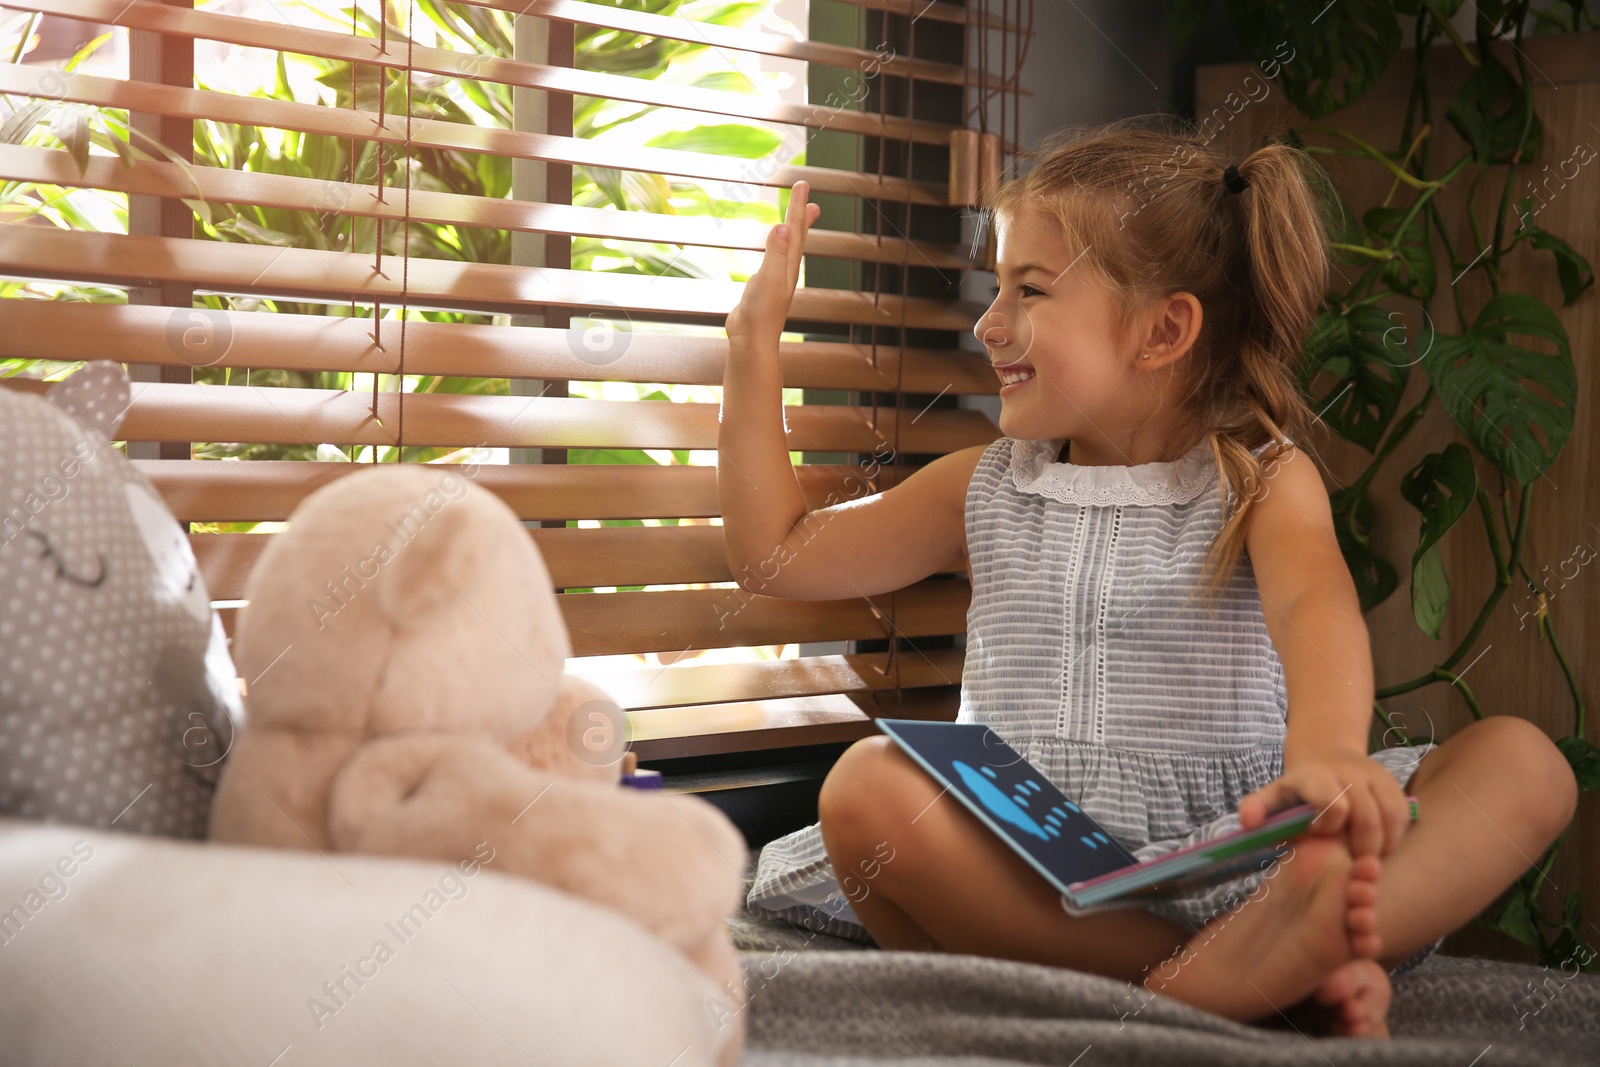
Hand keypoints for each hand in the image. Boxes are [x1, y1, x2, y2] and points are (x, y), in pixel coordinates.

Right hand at [725, 180, 820, 352]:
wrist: (751, 341)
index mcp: (788, 265)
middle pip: (796, 236)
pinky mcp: (762, 286)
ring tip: (796, 217)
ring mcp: (774, 278)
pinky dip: (775, 247)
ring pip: (786, 248)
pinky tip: (773, 249)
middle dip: (801, 214)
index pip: (795, 229)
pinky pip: (771, 259)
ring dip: (792, 230)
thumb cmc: (761, 313)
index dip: (798, 205)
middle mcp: (784, 270)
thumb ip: (775, 253)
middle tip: (807, 195)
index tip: (802, 184)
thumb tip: (783, 226)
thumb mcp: (768, 279)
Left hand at [1238, 752, 1410, 857]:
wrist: (1327, 758)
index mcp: (1316, 777)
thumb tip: (1246, 823)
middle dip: (1361, 846)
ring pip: (1390, 817)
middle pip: (1367, 817)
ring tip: (1367, 858)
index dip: (1328, 826)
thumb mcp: (1273, 797)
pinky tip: (1380, 846)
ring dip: (1382, 844)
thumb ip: (1257, 809)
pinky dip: (1395, 836)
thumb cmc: (1298, 791)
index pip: (1334, 805)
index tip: (1317, 832)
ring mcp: (1374, 776)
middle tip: (1351, 862)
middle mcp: (1349, 772)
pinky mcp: (1393, 783)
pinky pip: (1402, 815)